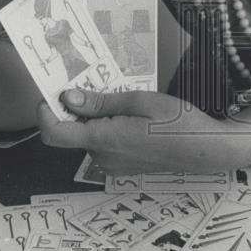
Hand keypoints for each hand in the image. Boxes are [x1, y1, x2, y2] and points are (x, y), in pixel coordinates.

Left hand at [37, 88, 250, 173]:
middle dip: (79, 107)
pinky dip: (108, 127)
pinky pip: (103, 143)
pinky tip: (132, 117)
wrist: (205, 149)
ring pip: (88, 135)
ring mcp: (112, 164)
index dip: (45, 113)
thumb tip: (68, 98)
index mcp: (104, 139)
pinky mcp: (121, 166)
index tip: (52, 93)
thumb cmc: (177, 122)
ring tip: (125, 102)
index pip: (54, 134)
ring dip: (96, 117)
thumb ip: (100, 101)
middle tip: (100, 85)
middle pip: (72, 130)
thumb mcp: (139, 100)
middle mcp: (102, 156)